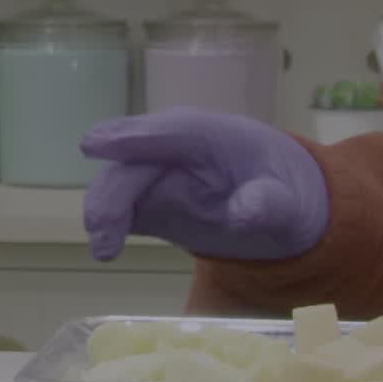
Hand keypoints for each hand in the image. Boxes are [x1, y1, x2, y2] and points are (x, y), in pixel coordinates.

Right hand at [78, 111, 332, 264]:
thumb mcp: (290, 201)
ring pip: (119, 182)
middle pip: (133, 161)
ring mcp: (157, 172)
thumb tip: (243, 213)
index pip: (170, 131)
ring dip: (105, 211)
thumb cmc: (282, 189)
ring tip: (105, 250)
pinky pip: (122, 206)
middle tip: (102, 234)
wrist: (274, 201)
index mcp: (211, 134)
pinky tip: (108, 247)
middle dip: (112, 193)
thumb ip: (268, 204)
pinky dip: (110, 224)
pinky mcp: (148, 200)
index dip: (132, 136)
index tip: (93, 145)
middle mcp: (174, 147)